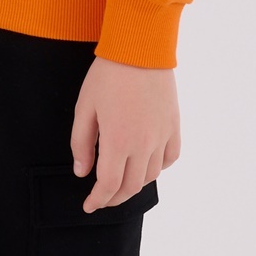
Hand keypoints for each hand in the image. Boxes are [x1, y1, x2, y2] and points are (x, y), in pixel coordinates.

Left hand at [69, 55, 179, 212]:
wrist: (140, 49)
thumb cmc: (107, 75)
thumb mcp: (85, 108)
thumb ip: (82, 144)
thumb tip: (82, 172)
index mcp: (118, 142)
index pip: (109, 185)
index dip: (98, 200)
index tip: (89, 206)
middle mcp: (143, 144)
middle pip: (131, 186)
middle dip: (115, 198)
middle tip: (102, 198)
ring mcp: (162, 136)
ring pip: (151, 175)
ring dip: (135, 185)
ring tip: (121, 182)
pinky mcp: (174, 126)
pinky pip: (170, 158)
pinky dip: (158, 168)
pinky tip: (146, 164)